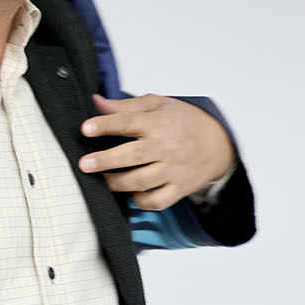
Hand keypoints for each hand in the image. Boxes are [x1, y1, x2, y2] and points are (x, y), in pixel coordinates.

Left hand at [78, 94, 233, 209]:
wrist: (219, 144)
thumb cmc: (184, 122)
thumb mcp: (158, 105)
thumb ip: (126, 106)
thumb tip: (96, 103)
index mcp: (158, 123)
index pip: (128, 122)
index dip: (106, 125)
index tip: (86, 128)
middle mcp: (164, 148)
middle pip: (132, 156)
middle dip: (106, 161)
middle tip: (85, 164)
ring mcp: (172, 170)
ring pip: (141, 181)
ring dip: (118, 183)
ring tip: (103, 180)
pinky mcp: (178, 188)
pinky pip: (157, 201)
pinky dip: (141, 201)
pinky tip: (130, 193)